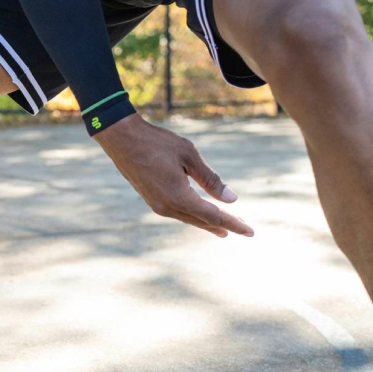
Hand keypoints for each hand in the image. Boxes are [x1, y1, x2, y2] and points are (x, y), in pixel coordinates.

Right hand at [93, 114, 254, 237]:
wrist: (122, 139)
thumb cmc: (157, 143)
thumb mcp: (189, 156)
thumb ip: (210, 180)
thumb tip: (231, 199)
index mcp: (179, 198)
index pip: (214, 216)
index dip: (234, 224)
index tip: (251, 232)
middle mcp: (167, 207)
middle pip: (202, 221)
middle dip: (223, 225)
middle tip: (243, 230)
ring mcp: (157, 205)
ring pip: (189, 218)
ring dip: (207, 222)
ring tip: (222, 228)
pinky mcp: (151, 199)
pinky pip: (178, 212)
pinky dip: (193, 214)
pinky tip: (198, 212)